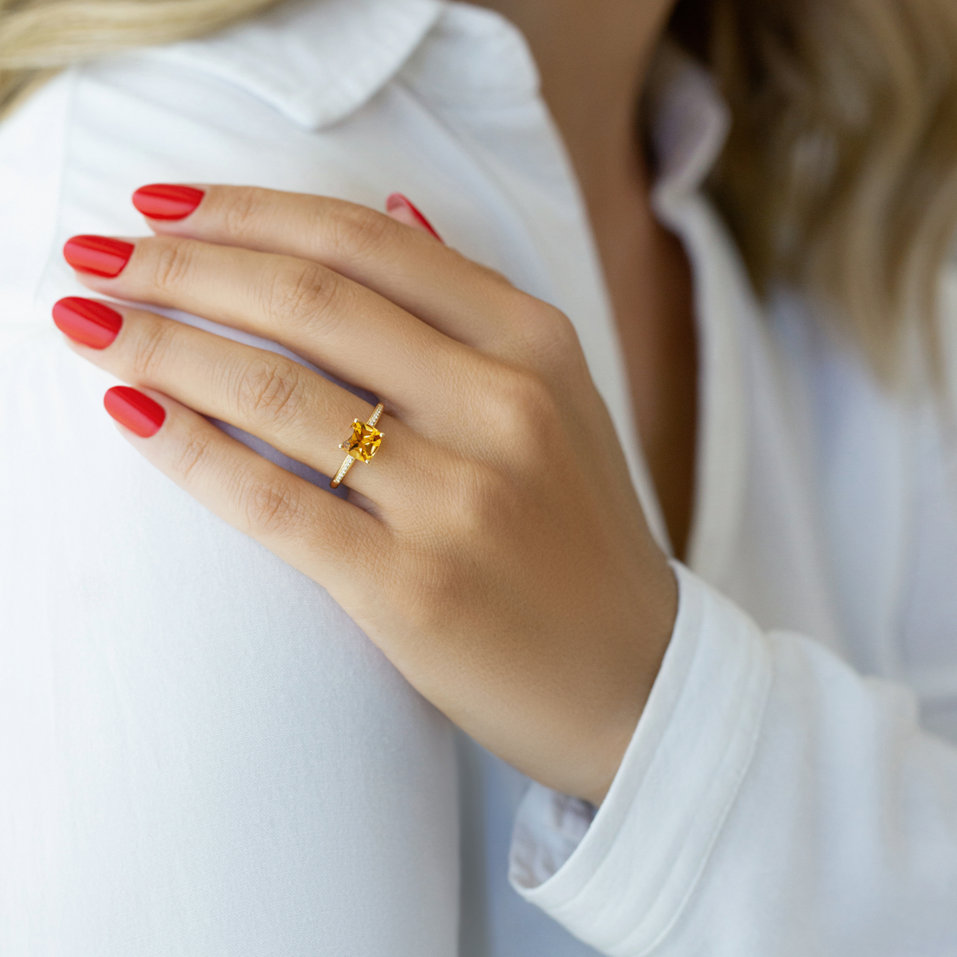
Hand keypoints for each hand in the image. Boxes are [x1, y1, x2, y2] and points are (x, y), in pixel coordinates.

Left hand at [53, 184, 677, 805]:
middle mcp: (504, 406)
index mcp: (537, 346)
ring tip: (87, 324)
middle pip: (309, 301)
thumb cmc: (582, 539)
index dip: (249, 212)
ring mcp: (462, 499)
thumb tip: (396, 211)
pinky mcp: (414, 588)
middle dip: (182, 266)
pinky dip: (190, 449)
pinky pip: (276, 500)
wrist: (637, 679)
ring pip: (278, 392)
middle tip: (97, 256)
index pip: (366, 242)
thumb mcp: (560, 402)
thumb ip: (475, 307)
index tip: (162, 208)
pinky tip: (132, 412)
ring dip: (160, 345)